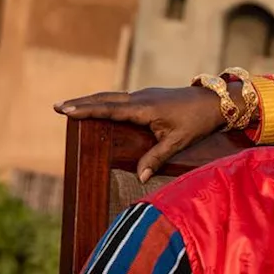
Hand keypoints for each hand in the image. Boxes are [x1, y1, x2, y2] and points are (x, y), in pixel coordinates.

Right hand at [55, 86, 232, 180]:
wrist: (215, 101)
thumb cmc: (198, 122)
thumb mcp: (177, 142)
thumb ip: (157, 158)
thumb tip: (141, 177)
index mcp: (144, 108)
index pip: (109, 109)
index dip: (87, 110)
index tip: (66, 110)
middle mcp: (141, 98)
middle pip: (105, 99)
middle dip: (81, 103)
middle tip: (57, 107)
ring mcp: (144, 95)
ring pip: (112, 97)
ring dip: (92, 101)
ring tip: (71, 106)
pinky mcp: (148, 96)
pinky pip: (122, 99)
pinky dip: (105, 102)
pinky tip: (98, 107)